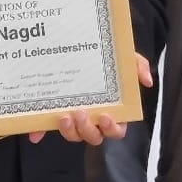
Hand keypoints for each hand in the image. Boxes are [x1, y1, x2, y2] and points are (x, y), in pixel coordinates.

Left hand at [28, 54, 154, 143]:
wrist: (73, 44)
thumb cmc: (104, 58)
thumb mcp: (123, 57)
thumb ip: (137, 66)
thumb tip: (147, 81)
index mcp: (111, 111)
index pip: (116, 129)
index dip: (112, 129)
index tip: (105, 117)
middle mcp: (92, 118)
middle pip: (94, 137)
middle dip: (87, 129)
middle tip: (80, 113)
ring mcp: (72, 118)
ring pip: (73, 135)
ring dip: (69, 131)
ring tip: (63, 115)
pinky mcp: (51, 115)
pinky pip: (45, 128)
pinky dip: (39, 132)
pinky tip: (35, 134)